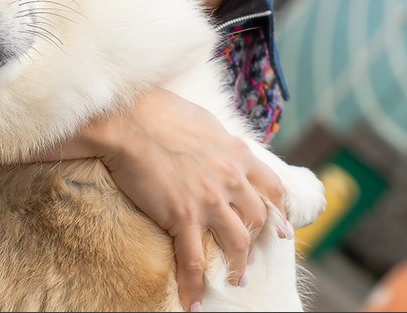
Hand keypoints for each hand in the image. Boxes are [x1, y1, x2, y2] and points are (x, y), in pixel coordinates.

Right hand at [86, 88, 286, 310]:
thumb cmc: (158, 112)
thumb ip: (218, 141)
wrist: (127, 120)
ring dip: (238, 265)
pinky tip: (193, 303)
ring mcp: (209, 200)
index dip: (279, 211)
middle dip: (256, 240)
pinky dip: (194, 286)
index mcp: (237, 153)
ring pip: (237, 243)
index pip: (272, 187)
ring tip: (235, 279)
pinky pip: (193, 260)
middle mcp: (231, 178)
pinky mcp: (182, 216)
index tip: (280, 228)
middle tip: (248, 255)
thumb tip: (220, 147)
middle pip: (257, 218)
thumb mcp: (203, 121)